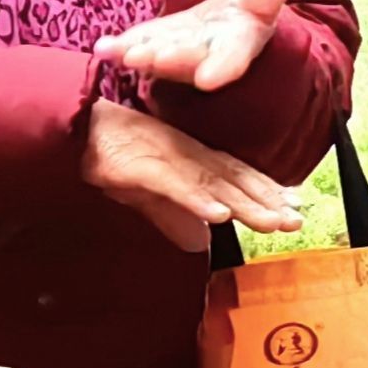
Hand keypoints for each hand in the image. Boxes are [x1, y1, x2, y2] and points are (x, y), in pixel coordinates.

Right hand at [80, 98, 298, 250]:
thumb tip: (198, 242)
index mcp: (189, 157)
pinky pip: (174, 185)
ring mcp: (165, 158)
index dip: (265, 190)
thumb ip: (172, 215)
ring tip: (272, 222)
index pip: (235, 175)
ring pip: (213, 184)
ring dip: (245, 203)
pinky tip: (218, 215)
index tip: (293, 207)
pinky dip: (197, 200)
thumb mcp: (146, 191)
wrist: (70, 126)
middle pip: (233, 180)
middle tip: (296, 220)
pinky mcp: (140, 166)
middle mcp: (185, 154)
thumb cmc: (108, 153)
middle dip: (266, 201)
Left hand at [96, 0, 297, 92]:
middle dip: (172, 61)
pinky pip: (134, 48)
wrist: (224, 27)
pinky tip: (101, 47)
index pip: (231, 62)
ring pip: (158, 59)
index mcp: (235, 49)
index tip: (208, 80)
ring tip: (123, 54)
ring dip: (141, 56)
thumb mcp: (262, 2)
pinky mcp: (152, 47)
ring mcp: (175, 56)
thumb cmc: (247, 15)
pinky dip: (117, 49)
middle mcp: (203, 59)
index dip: (220, 70)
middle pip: (188, 62)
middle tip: (154, 59)